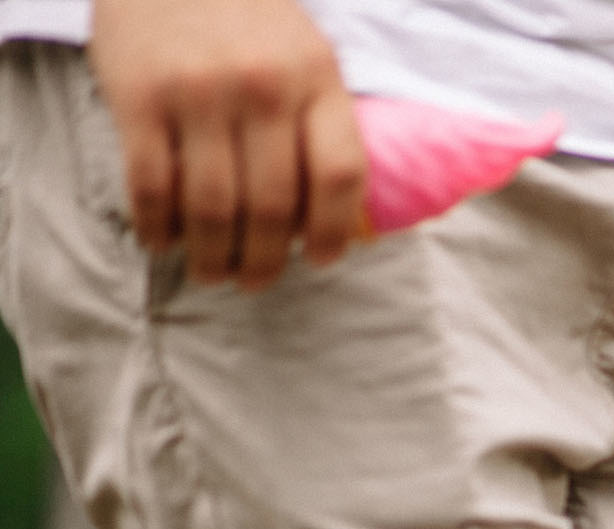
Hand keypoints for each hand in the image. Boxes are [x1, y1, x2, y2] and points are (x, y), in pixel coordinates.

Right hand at [87, 0, 367, 288]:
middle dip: (264, 260)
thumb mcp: (306, 53)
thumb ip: (321, 119)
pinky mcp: (138, 96)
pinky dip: (157, 225)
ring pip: (211, 206)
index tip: (320, 260)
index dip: (333, 231)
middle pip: (272, 205)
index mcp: (317, 80)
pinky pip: (150, 183)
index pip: (340, 176)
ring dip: (212, 255)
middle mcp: (262, 89)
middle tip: (255, 282)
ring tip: (212, 273)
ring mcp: (198, 94)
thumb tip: (330, 212)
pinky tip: (163, 242)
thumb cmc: (247, 13)